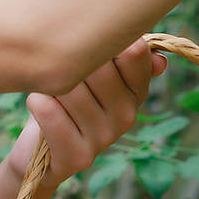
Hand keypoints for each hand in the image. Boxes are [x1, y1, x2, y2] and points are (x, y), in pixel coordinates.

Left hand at [2, 38, 167, 190]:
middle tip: (58, 68)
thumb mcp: (92, 73)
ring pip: (71, 89)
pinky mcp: (78, 156)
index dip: (103, 43)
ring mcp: (105, 138)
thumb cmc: (65, 98)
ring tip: (48, 90)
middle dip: (70, 63)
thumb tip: (160, 61)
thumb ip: (122, 58)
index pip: (134, 53)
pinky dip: (38, 102)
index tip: (84, 41)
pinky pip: (52, 114)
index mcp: (136, 91)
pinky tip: (38, 103)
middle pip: (97, 68)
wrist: (37, 149)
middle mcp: (128, 116)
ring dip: (50, 84)